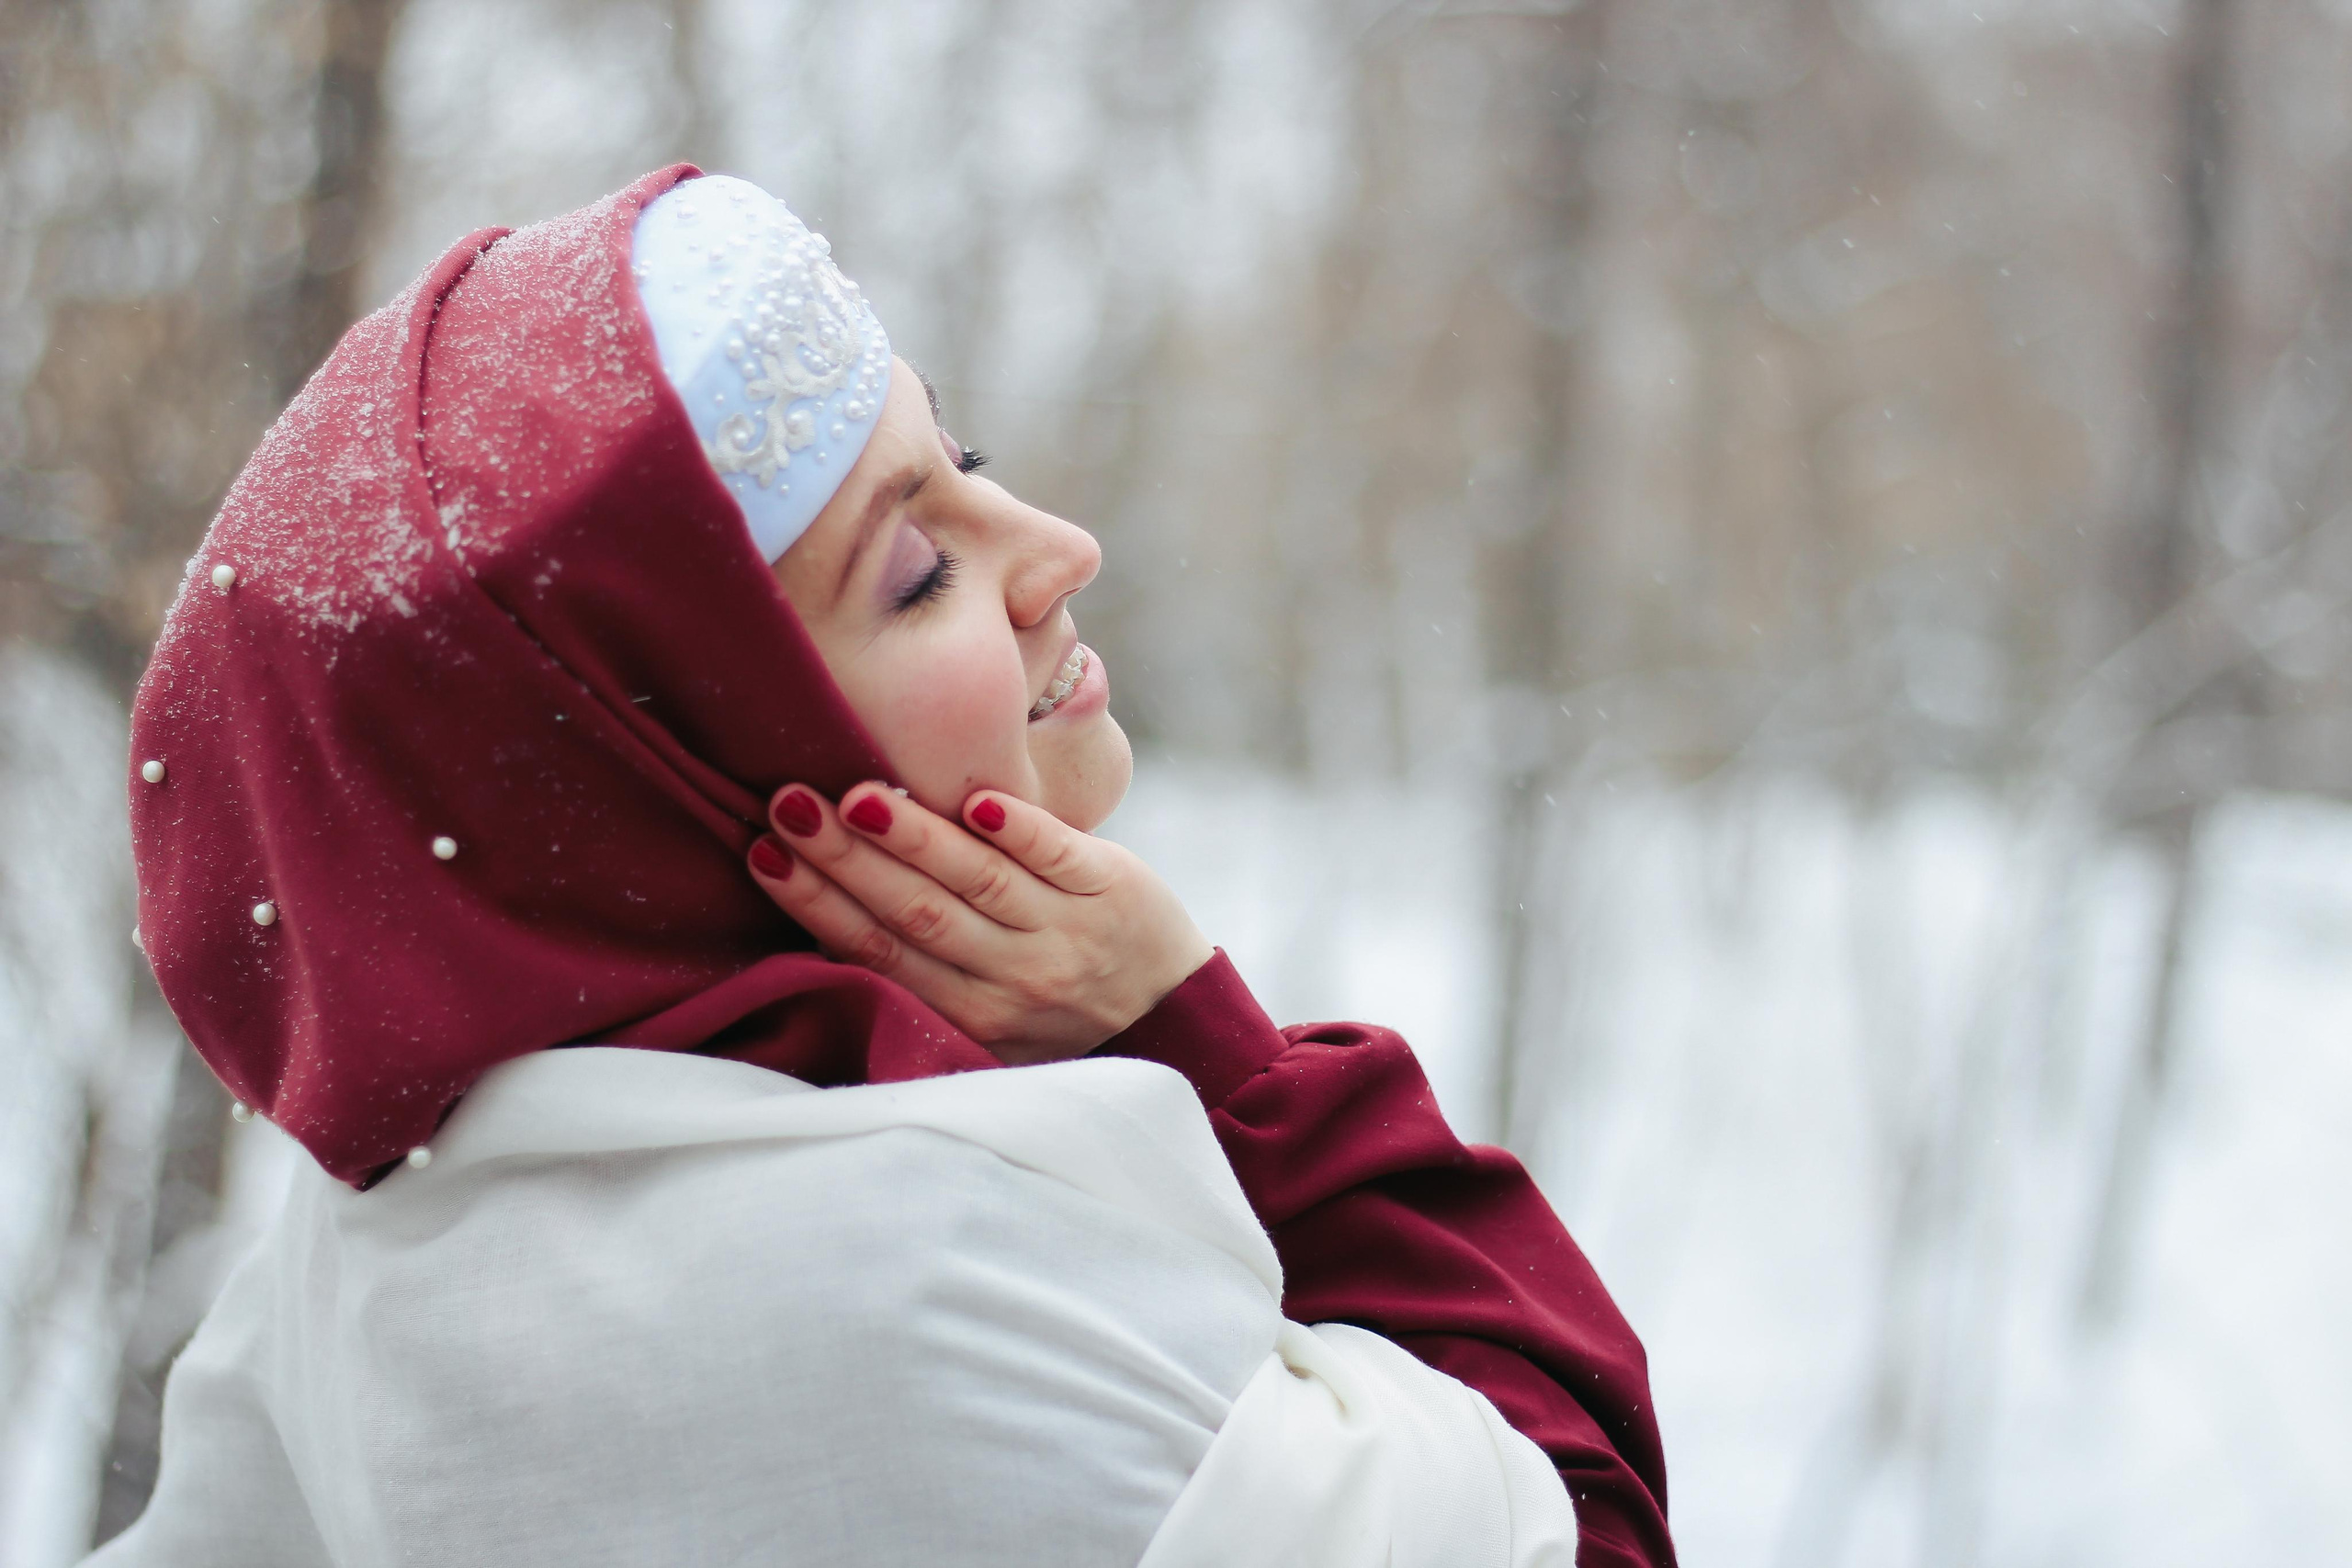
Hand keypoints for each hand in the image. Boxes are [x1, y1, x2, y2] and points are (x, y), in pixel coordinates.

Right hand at [746, 782, 1213, 1064]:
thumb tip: (823, 914)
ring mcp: (1064, 929)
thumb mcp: (985, 1016)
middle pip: (918, 913)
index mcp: (969, 1010)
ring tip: (858, 795)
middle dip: (847, 859)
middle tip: (790, 806)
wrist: (1172, 1013)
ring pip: (979, 880)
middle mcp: (1014, 976)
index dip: (818, 904)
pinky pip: (1058, 854)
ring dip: (915, 837)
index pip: (880, 952)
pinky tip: (974, 802)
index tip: (764, 854)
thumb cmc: (1053, 1005)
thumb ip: (921, 973)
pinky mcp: (1111, 885)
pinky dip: (1017, 830)